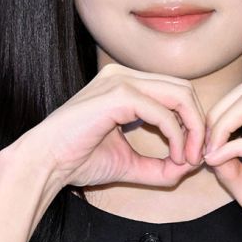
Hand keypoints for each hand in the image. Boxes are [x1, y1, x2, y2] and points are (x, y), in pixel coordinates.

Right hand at [16, 63, 205, 188]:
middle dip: (198, 123)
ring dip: (192, 129)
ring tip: (189, 158)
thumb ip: (159, 165)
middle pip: (183, 89)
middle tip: (197, 157)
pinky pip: (162, 112)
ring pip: (179, 94)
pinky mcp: (118, 94)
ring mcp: (120, 80)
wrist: (43, 163)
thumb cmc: (78, 160)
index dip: (192, 122)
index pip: (175, 92)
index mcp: (125, 84)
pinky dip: (176, 136)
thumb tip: (191, 167)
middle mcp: (124, 75)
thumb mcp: (129, 163)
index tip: (193, 156)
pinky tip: (175, 157)